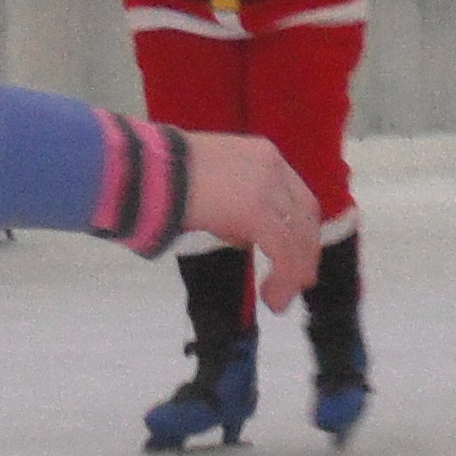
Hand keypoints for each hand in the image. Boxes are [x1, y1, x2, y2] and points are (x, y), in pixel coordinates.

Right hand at [176, 133, 322, 309]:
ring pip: (297, 238)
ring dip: (294, 273)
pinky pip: (283, 252)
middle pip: (305, 216)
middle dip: (304, 252)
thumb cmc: (166, 177)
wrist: (149, 170)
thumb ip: (236, 205)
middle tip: (297, 282)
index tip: (296, 255)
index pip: (297, 196)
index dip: (301, 229)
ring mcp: (268, 188)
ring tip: (279, 301)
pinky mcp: (257, 212)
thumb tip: (244, 235)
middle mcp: (273, 167)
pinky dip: (284, 278)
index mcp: (263, 155)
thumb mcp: (213, 184)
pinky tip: (271, 297)